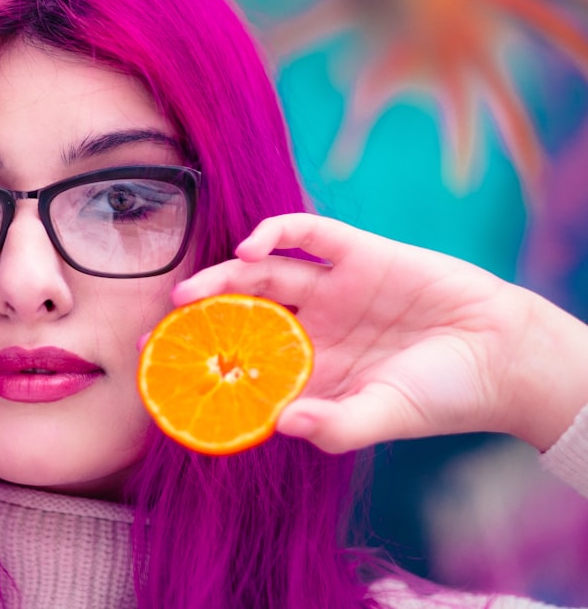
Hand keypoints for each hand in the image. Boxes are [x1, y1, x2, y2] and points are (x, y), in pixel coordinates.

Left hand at [173, 213, 587, 453]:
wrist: (504, 355)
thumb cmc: (444, 395)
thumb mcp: (385, 416)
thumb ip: (337, 427)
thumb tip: (282, 425)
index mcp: (313, 369)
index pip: (247, 366)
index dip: (208, 370)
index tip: (163, 379)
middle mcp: (313, 327)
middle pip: (242, 317)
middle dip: (199, 323)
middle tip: (156, 332)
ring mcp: (333, 288)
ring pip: (264, 276)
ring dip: (223, 280)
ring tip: (187, 293)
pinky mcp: (359, 252)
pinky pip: (310, 234)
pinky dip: (277, 233)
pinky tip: (249, 248)